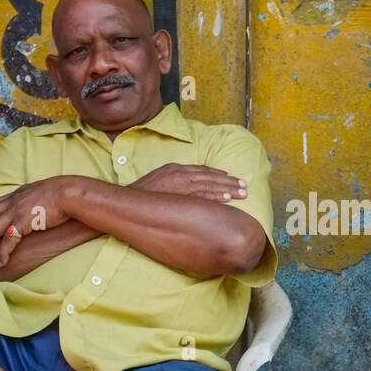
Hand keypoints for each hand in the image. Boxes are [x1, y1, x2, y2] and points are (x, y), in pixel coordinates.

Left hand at [0, 175, 88, 267]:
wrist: (68, 193)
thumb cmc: (61, 193)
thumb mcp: (40, 193)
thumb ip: (31, 200)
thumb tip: (33, 205)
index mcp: (14, 196)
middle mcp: (10, 203)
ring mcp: (15, 213)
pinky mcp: (23, 223)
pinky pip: (9, 241)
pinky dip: (3, 253)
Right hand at [131, 163, 246, 201]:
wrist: (126, 201)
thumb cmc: (141, 195)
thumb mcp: (159, 181)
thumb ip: (175, 182)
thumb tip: (188, 190)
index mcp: (175, 169)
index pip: (202, 170)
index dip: (218, 174)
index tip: (231, 178)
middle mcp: (180, 174)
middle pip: (210, 176)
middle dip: (229, 181)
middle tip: (244, 186)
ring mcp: (179, 184)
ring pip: (209, 185)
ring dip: (228, 188)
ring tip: (242, 192)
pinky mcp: (178, 196)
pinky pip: (201, 196)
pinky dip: (216, 196)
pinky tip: (228, 199)